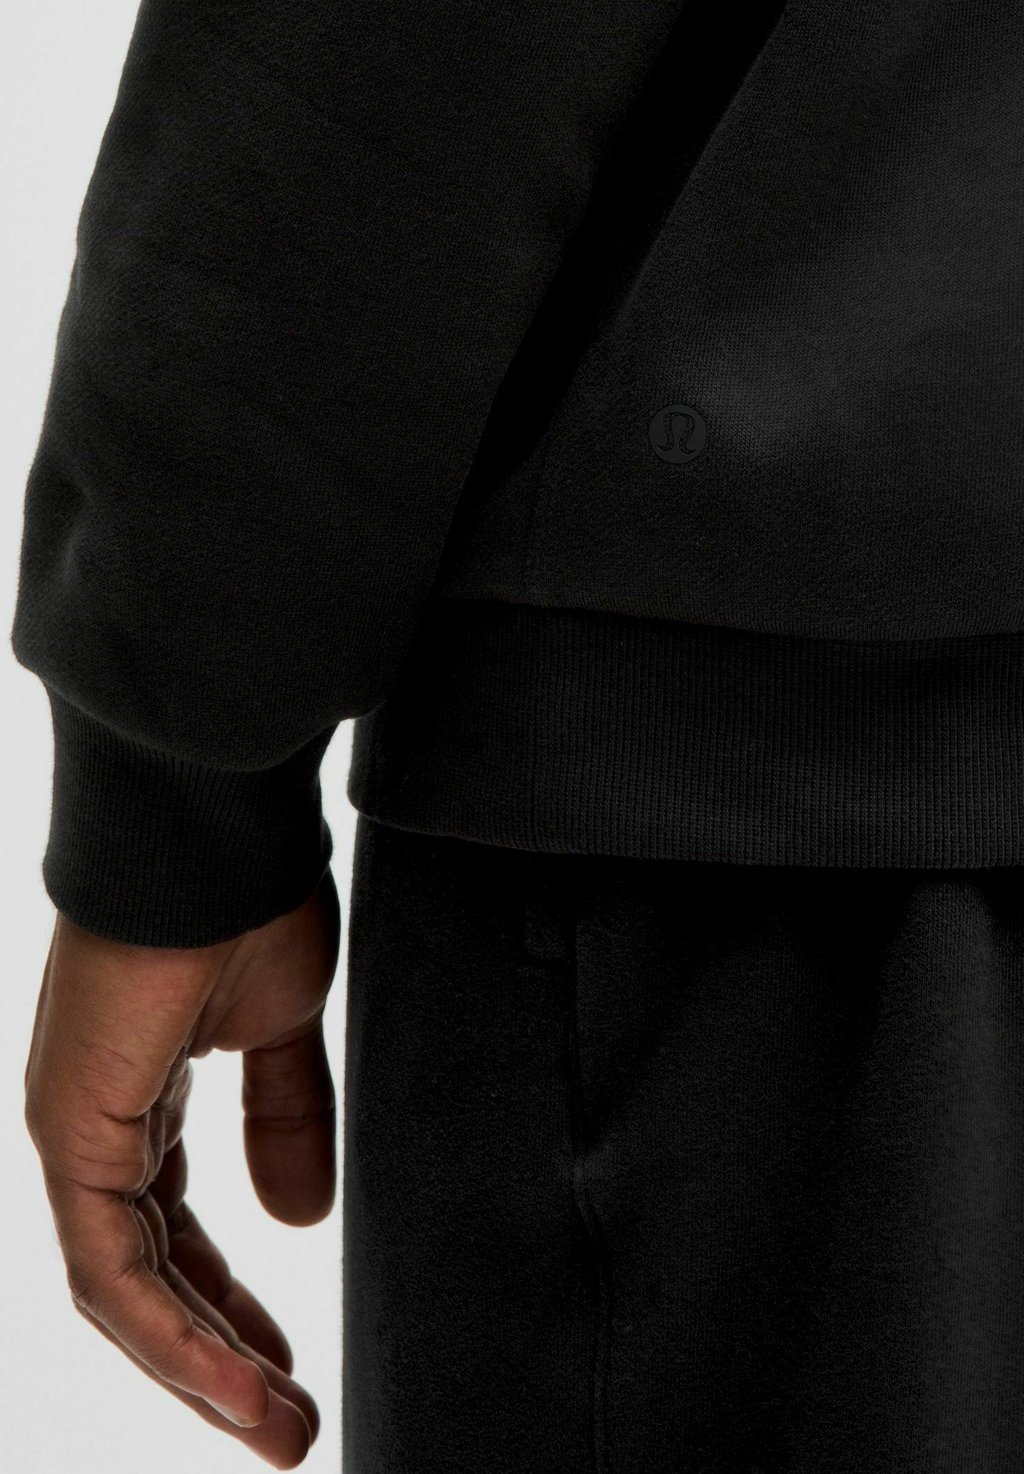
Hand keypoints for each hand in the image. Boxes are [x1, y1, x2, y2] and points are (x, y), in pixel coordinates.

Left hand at [23, 869, 341, 1469]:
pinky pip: (113, 1265)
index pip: (177, 1234)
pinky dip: (174, 1332)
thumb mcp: (279, 1033)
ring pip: (128, 1290)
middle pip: (151, 1277)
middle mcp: (97, 1127)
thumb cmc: (247, 905)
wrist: (213, 836)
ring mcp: (77, 1131)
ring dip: (202, 1367)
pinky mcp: (72, 1131)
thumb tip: (299, 1218)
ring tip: (277, 1428)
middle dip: (221, 1356)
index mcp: (142, 1101)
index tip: (288, 1363)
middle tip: (288, 1426)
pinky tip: (233, 1380)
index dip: (231, 1305)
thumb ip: (285, 1120)